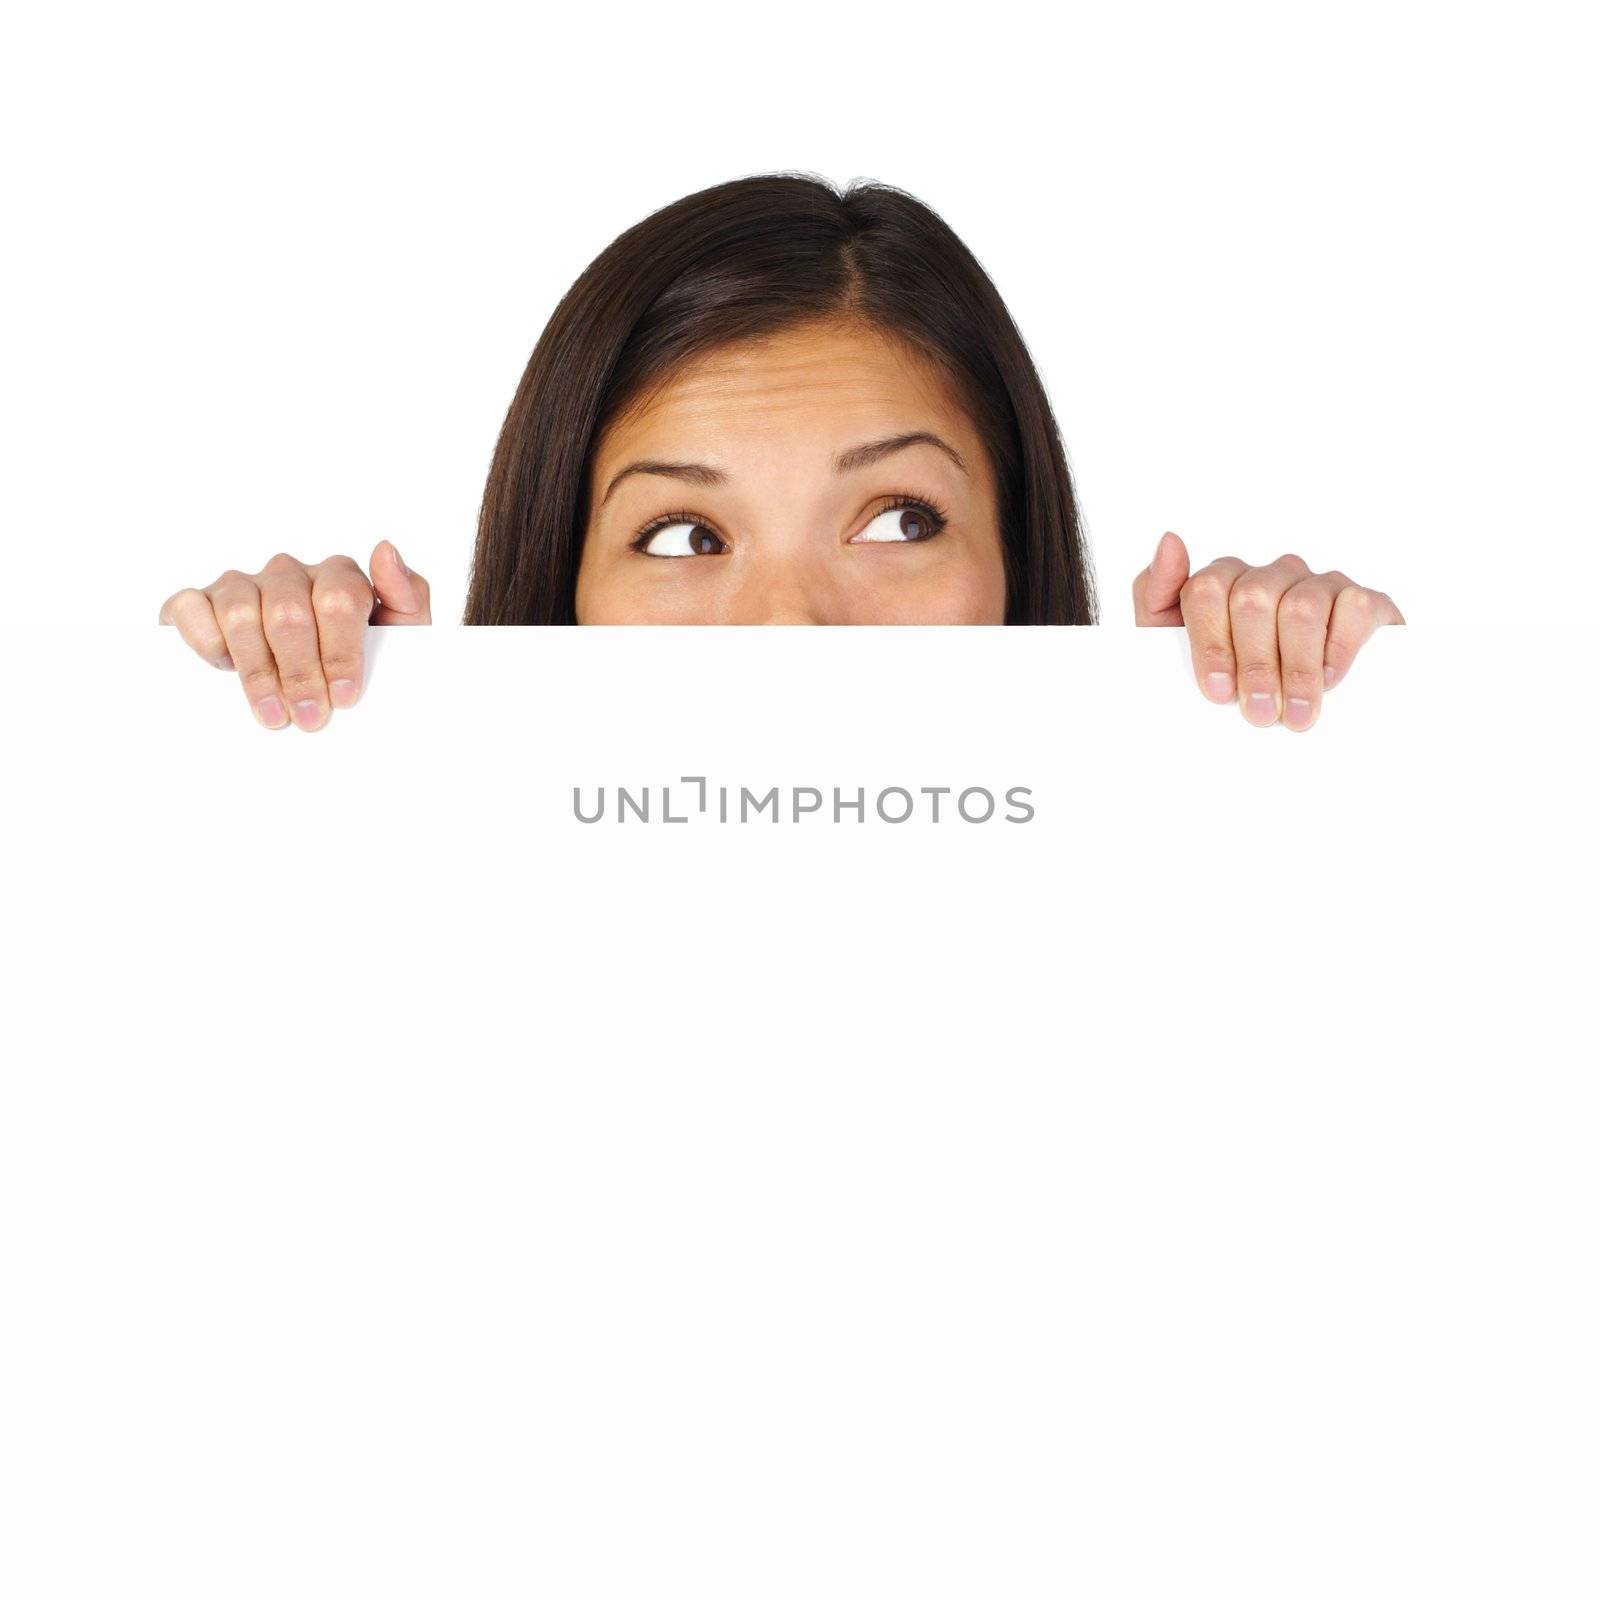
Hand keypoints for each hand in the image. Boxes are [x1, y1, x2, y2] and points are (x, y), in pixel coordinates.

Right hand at [158, 541, 430, 729]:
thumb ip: (408, 597)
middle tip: (310, 718)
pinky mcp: (199, 601)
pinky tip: (223, 670)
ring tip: (274, 716)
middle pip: (289, 613)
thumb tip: (386, 549)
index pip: (339, 600)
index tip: (346, 696)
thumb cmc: (363, 663)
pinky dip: (205, 641)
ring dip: (257, 671)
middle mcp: (289, 574)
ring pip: (242, 613)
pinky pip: (192, 608)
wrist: (320, 695)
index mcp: (338, 577)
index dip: (342, 652)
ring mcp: (242, 584)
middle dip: (301, 672)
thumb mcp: (401, 637)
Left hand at [1132, 532, 1403, 730]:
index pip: (1206, 590)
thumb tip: (1170, 540)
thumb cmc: (1229, 676)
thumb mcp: (1175, 644)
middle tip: (1260, 713)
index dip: (1211, 643)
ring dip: (1297, 668)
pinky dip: (1339, 649)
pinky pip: (1353, 608)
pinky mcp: (1361, 600)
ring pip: (1301, 608)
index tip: (1218, 691)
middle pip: (1253, 600)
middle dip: (1255, 664)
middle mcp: (1270, 576)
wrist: (1298, 709)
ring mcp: (1317, 585)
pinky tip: (1330, 681)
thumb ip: (1156, 597)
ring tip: (1296, 714)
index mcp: (1224, 582)